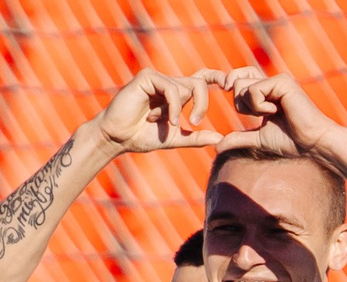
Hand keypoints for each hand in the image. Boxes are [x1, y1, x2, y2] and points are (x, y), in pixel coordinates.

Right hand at [93, 69, 223, 154]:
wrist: (116, 138)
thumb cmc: (141, 137)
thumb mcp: (174, 138)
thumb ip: (196, 138)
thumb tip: (220, 139)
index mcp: (177, 94)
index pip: (202, 79)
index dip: (217, 77)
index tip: (230, 85)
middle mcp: (169, 83)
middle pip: (199, 83)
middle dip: (202, 103)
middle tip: (195, 122)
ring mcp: (158, 78)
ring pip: (186, 86)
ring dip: (180, 109)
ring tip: (167, 124)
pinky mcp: (148, 77)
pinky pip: (171, 88)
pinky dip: (172, 105)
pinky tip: (166, 119)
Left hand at [219, 69, 346, 158]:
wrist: (313, 143)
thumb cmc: (291, 142)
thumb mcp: (259, 140)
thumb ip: (238, 139)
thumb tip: (216, 147)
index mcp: (266, 92)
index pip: (239, 79)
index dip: (230, 85)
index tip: (223, 89)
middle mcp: (271, 82)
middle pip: (235, 82)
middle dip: (240, 104)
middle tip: (260, 115)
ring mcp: (276, 80)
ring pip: (242, 85)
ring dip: (251, 106)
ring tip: (271, 114)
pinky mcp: (282, 81)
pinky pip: (254, 90)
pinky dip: (259, 106)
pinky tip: (276, 111)